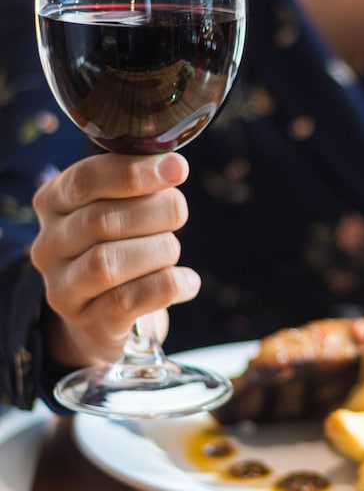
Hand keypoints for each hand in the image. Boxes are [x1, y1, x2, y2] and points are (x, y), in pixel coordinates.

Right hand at [31, 152, 200, 367]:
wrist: (106, 316)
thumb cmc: (121, 247)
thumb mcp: (122, 209)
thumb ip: (141, 185)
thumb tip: (174, 166)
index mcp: (53, 204)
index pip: (86, 180)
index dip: (135, 173)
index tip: (177, 169)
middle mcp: (49, 246)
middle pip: (101, 220)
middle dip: (155, 212)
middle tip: (179, 212)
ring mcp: (64, 289)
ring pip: (109, 263)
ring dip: (158, 250)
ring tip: (172, 249)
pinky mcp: (90, 324)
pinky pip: (129, 301)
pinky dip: (168, 286)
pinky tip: (188, 281)